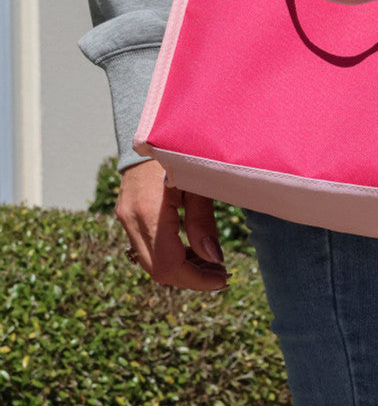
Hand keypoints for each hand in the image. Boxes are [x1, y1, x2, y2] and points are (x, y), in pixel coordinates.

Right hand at [115, 159, 229, 291]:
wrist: (149, 127)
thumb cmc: (178, 149)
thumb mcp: (196, 180)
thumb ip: (202, 220)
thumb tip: (213, 258)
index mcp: (149, 210)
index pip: (169, 265)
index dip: (197, 279)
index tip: (223, 278)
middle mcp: (132, 219)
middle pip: (158, 270)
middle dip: (191, 277)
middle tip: (221, 274)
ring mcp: (126, 218)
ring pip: (151, 262)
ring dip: (181, 268)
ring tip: (212, 263)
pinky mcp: (128, 215)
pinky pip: (146, 248)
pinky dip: (170, 255)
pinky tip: (193, 250)